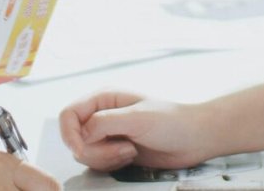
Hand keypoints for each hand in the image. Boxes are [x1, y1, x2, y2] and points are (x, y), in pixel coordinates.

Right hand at [59, 91, 215, 172]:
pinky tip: (131, 156)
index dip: (70, 134)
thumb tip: (81, 135)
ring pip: (85, 153)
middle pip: (75, 138)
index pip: (69, 114)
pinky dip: (111, 164)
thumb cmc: (172, 121)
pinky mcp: (115, 150)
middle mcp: (102, 114)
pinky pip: (98, 163)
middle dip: (95, 150)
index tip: (82, 149)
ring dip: (106, 158)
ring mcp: (108, 134)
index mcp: (104, 98)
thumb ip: (104, 123)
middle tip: (123, 149)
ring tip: (130, 151)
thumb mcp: (137, 117)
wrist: (194, 139)